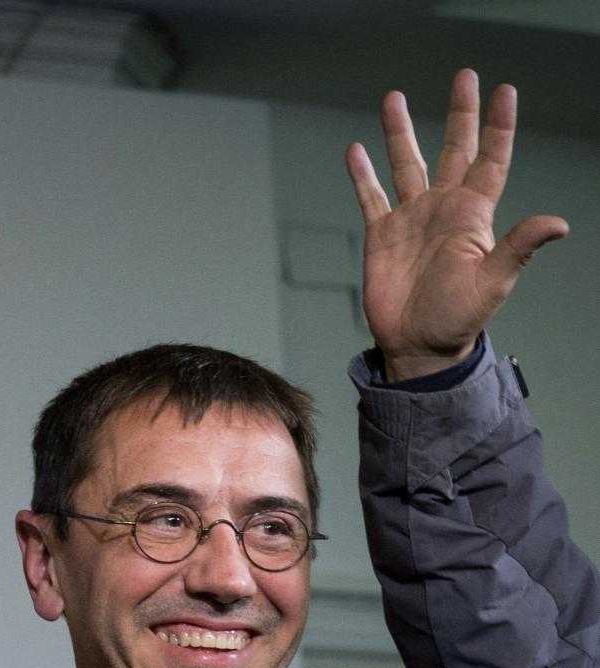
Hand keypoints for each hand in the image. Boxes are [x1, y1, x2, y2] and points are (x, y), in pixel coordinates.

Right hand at [347, 69, 567, 380]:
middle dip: (458, 113)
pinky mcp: (381, 235)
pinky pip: (370, 197)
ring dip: (399, 132)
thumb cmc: (458, 318)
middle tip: (463, 77)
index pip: (489, 160)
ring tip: (394, 99)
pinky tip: (355, 151)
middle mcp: (442, 209)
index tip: (503, 92)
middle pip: (451, 149)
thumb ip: (518, 248)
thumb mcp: (493, 283)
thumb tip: (558, 224)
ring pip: (405, 164)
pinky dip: (361, 175)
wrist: (417, 344)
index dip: (498, 126)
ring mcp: (411, 219)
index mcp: (472, 215)